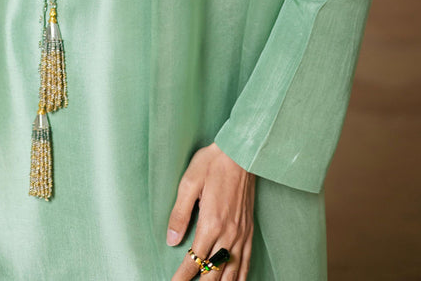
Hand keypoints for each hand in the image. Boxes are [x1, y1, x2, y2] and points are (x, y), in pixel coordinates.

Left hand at [166, 143, 254, 280]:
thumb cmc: (213, 163)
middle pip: (213, 272)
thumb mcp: (189, 182)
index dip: (182, 277)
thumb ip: (180, 213)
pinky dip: (240, 277)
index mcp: (211, 223)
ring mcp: (241, 233)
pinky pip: (246, 262)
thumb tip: (171, 239)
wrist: (241, 152)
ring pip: (231, 272)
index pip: (194, 260)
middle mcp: (228, 233)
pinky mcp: (249, 230)